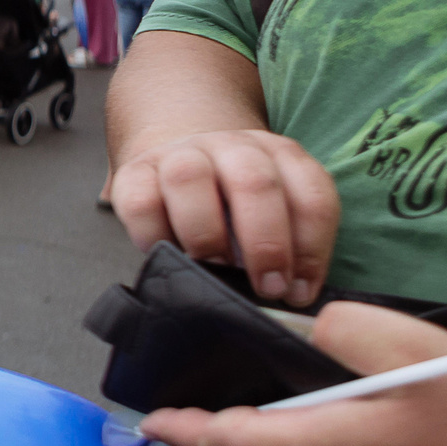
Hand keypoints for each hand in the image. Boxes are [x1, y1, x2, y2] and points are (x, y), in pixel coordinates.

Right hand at [110, 127, 339, 306]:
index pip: (311, 194)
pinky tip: (170, 255)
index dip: (312, 247)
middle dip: (266, 244)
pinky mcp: (134, 173)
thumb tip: (290, 298)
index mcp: (279, 155)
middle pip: (255, 182)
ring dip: (207, 234)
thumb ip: (286, 245)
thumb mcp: (272, 213)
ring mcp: (180, 154)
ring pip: (189, 178)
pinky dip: (154, 236)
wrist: (177, 161)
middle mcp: (232, 147)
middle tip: (267, 287)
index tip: (300, 291)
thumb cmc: (231, 206)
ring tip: (215, 269)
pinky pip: (140, 202)